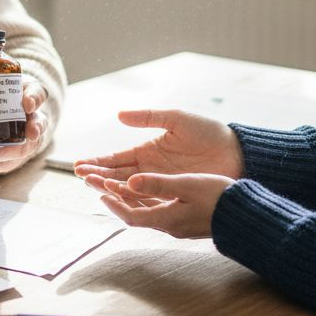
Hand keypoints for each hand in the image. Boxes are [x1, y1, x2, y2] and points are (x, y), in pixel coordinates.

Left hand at [0, 75, 48, 174]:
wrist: (6, 114)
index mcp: (26, 95)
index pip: (38, 93)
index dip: (34, 98)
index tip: (27, 103)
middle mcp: (32, 117)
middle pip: (38, 125)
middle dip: (32, 130)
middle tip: (26, 134)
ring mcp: (27, 138)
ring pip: (26, 147)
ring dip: (6, 152)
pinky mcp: (16, 155)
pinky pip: (10, 161)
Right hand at [72, 109, 243, 185]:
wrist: (236, 153)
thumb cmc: (208, 132)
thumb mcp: (176, 119)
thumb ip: (149, 117)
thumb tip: (119, 114)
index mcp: (148, 151)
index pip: (116, 159)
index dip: (98, 162)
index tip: (79, 165)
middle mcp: (150, 170)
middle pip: (117, 175)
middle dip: (97, 176)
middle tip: (80, 177)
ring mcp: (160, 183)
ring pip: (128, 189)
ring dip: (109, 188)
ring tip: (91, 185)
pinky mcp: (172, 194)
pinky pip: (147, 200)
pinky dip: (131, 201)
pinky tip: (117, 201)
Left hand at [93, 172, 233, 238]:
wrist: (246, 215)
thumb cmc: (218, 197)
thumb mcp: (186, 185)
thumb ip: (158, 183)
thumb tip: (129, 181)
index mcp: (167, 219)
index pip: (131, 215)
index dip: (114, 204)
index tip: (101, 192)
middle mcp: (170, 226)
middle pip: (137, 215)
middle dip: (119, 200)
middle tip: (104, 187)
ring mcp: (180, 225)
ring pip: (149, 212)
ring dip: (133, 200)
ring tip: (120, 186)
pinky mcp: (190, 221)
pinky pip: (162, 211)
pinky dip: (150, 201)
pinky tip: (149, 191)